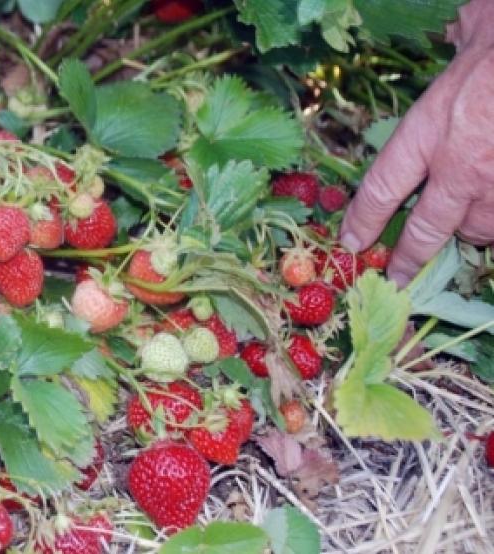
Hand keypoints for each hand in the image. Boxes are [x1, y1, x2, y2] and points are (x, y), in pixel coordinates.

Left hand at [340, 0, 493, 285]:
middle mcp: (461, 166)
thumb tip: (455, 32)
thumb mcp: (474, 32)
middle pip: (426, 230)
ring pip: (480, 229)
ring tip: (468, 222)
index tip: (351, 243)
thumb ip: (456, 50)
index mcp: (431, 129)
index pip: (381, 189)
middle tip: (396, 276)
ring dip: (472, 228)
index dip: (362, 222)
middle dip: (409, 258)